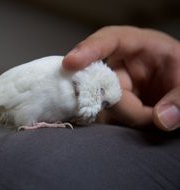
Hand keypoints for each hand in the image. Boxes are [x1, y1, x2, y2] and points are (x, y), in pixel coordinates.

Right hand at [62, 26, 179, 130]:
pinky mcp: (112, 103)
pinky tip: (135, 123)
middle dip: (123, 104)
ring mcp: (115, 84)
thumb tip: (161, 119)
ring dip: (128, 117)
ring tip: (154, 118)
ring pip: (103, 103)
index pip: (111, 40)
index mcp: (143, 46)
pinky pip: (105, 115)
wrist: (179, 89)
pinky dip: (118, 125)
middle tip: (150, 116)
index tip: (70, 63)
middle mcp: (123, 64)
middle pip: (103, 81)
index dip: (89, 49)